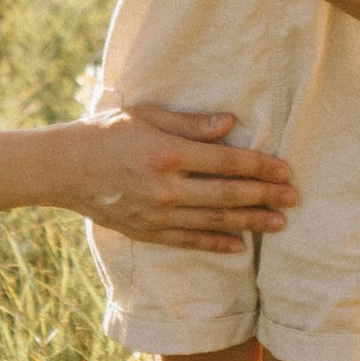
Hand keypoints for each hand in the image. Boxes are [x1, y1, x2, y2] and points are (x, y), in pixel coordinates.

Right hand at [71, 101, 300, 252]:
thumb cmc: (107, 132)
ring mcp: (157, 215)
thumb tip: (230, 123)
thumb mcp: (146, 116)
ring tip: (279, 223)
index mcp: (167, 154)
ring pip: (213, 221)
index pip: (226, 162)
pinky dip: (216, 244)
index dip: (260, 166)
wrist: (64, 168)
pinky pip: (189, 241)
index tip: (286, 169)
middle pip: (227, 195)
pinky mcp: (148, 232)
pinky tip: (240, 245)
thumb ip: (190, 124)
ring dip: (250, 222)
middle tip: (295, 198)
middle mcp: (165, 188)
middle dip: (265, 196)